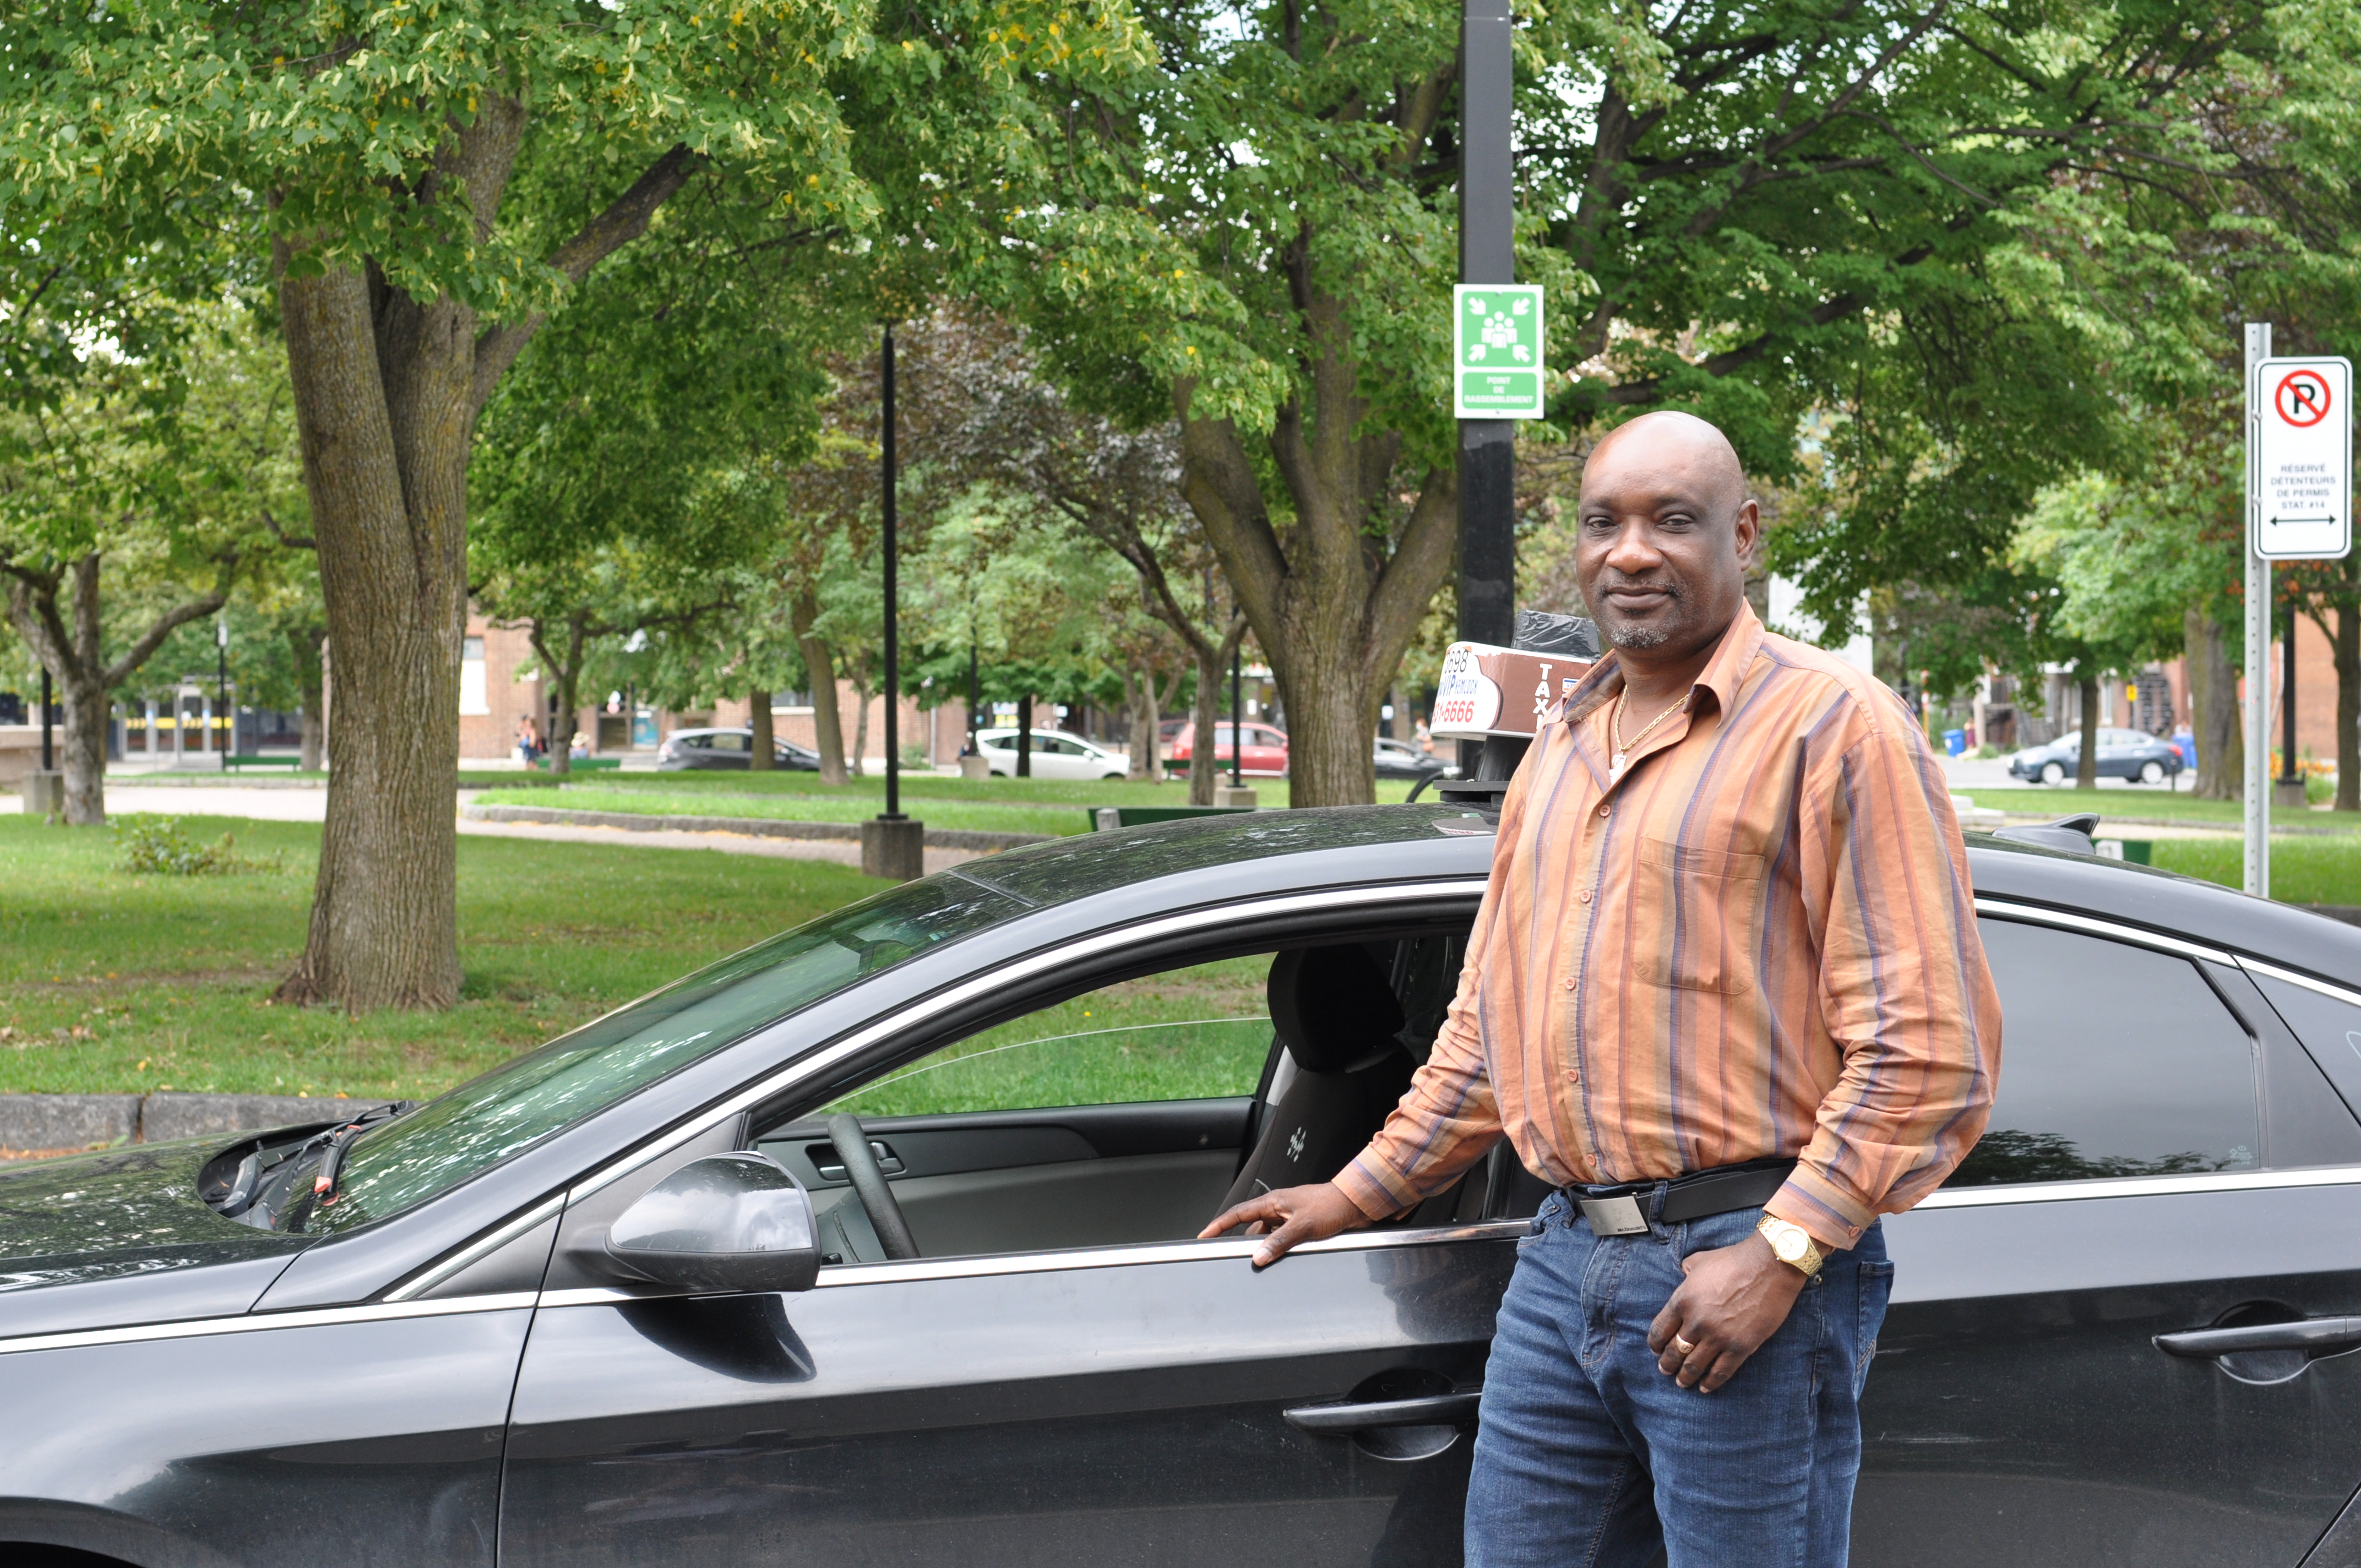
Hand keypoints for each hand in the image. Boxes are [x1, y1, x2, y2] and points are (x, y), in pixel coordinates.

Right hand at [1198, 1182, 1369, 1267]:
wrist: (1356, 1204)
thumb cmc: (1331, 1205)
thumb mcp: (1302, 1226)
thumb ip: (1278, 1242)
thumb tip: (1258, 1257)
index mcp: (1273, 1202)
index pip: (1238, 1213)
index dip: (1219, 1224)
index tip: (1204, 1234)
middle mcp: (1278, 1209)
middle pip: (1251, 1227)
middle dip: (1242, 1242)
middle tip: (1234, 1256)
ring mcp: (1288, 1218)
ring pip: (1267, 1236)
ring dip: (1266, 1247)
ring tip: (1266, 1260)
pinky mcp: (1300, 1226)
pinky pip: (1281, 1240)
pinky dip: (1278, 1249)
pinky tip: (1283, 1257)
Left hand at [1645, 1233, 1807, 1392]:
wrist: (1769, 1265)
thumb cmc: (1734, 1260)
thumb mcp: (1700, 1261)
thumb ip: (1686, 1273)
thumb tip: (1683, 1276)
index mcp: (1682, 1300)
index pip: (1660, 1330)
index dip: (1655, 1344)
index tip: (1655, 1350)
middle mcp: (1696, 1321)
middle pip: (1675, 1351)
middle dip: (1667, 1364)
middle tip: (1665, 1370)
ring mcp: (1719, 1336)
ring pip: (1695, 1365)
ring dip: (1686, 1376)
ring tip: (1682, 1382)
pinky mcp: (1741, 1347)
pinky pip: (1721, 1371)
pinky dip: (1711, 1382)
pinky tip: (1706, 1388)